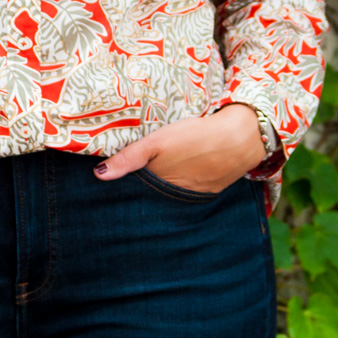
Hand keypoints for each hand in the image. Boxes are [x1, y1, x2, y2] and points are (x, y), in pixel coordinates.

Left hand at [93, 103, 266, 191]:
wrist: (239, 138)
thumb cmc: (194, 138)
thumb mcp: (156, 142)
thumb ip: (128, 158)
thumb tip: (98, 175)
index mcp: (160, 187)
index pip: (135, 196)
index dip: (124, 192)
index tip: (112, 190)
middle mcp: (175, 198)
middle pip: (152, 199)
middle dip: (141, 196)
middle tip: (129, 185)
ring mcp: (194, 197)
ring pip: (170, 197)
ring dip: (161, 192)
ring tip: (153, 180)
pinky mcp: (210, 191)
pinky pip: (188, 194)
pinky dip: (180, 188)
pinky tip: (178, 176)